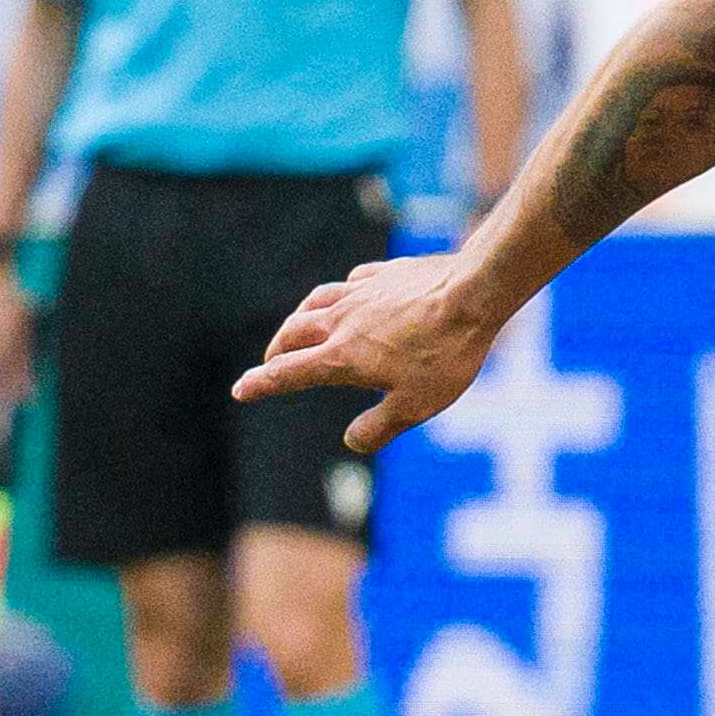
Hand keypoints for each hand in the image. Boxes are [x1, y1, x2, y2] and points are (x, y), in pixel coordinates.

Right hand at [234, 253, 502, 454]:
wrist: (474, 293)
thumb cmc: (445, 354)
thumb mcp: (415, 406)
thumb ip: (379, 427)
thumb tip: (352, 440)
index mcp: (342, 357)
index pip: (289, 373)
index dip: (261, 384)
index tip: (240, 389)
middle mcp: (342, 320)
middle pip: (294, 332)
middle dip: (277, 349)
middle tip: (272, 361)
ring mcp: (362, 293)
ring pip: (316, 302)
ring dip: (300, 318)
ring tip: (299, 327)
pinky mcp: (385, 275)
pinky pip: (352, 282)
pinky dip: (342, 293)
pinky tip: (350, 294)